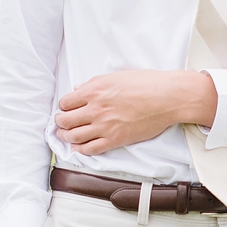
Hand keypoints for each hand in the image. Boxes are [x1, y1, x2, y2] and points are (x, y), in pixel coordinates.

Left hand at [55, 70, 215, 154]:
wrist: (167, 98)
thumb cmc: (146, 83)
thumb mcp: (116, 76)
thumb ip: (94, 83)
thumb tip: (79, 89)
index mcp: (95, 90)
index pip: (66, 102)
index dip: (63, 106)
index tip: (66, 108)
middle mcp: (96, 109)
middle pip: (65, 120)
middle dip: (60, 122)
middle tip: (61, 123)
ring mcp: (105, 126)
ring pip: (74, 136)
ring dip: (66, 136)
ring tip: (66, 135)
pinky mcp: (115, 140)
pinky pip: (90, 149)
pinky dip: (80, 149)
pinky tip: (79, 147)